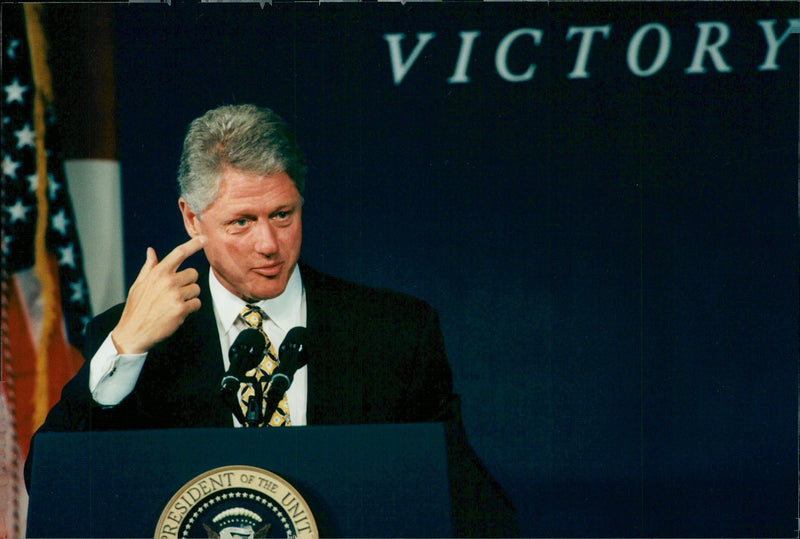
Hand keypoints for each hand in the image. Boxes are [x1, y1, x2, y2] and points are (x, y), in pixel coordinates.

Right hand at [111, 236, 205, 353]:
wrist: (133, 331)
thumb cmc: (137, 307)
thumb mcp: (139, 284)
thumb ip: (149, 267)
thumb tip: (151, 251)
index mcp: (158, 273)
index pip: (178, 253)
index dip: (193, 244)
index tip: (203, 239)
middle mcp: (167, 281)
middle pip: (193, 274)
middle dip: (188, 283)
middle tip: (175, 293)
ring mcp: (175, 295)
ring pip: (196, 289)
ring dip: (189, 297)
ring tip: (174, 304)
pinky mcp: (181, 309)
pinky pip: (197, 303)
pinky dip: (191, 308)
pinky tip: (178, 312)